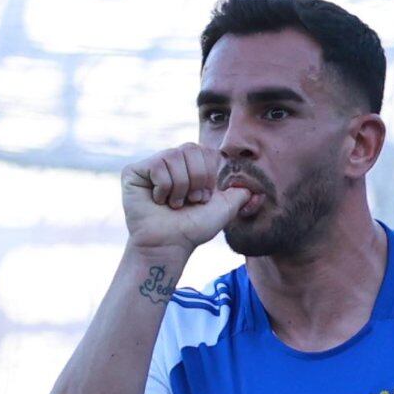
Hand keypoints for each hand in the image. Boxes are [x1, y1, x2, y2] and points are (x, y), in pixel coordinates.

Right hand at [119, 145, 240, 265]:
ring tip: (174, 204)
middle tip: (190, 201)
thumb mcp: (225, 208)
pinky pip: (157, 165)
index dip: (209, 176)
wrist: (170, 244)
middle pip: (191, 149)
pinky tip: (158, 200)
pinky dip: (163, 188)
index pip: (207, 151)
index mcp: (192, 164)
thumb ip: (242, 192)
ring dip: (180, 187)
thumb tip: (258, 187)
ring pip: (174, 157)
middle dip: (197, 180)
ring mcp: (152, 164)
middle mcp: (172, 161)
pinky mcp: (134, 171)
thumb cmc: (194, 228)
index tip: (204, 198)